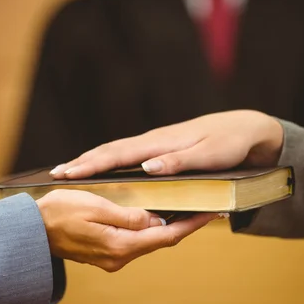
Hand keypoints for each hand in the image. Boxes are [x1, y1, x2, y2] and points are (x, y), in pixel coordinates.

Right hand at [37, 190, 216, 271]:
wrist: (31, 231)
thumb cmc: (59, 213)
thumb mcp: (95, 207)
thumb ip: (129, 216)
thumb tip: (157, 221)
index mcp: (120, 245)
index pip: (167, 236)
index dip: (192, 224)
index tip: (211, 212)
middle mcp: (120, 257)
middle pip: (162, 240)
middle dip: (184, 223)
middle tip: (204, 206)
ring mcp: (113, 258)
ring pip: (149, 240)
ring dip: (167, 226)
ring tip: (186, 207)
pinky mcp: (106, 253)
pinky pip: (135, 240)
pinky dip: (150, 228)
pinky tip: (155, 215)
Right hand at [50, 110, 283, 179]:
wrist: (247, 128)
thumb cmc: (230, 144)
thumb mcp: (209, 156)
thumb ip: (179, 162)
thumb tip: (146, 168)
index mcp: (161, 144)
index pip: (119, 154)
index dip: (92, 164)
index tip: (67, 172)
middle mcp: (154, 142)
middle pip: (111, 151)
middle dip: (83, 162)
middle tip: (56, 174)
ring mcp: (157, 143)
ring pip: (118, 152)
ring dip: (93, 161)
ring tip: (71, 171)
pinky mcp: (162, 148)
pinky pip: (129, 154)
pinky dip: (111, 160)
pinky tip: (105, 168)